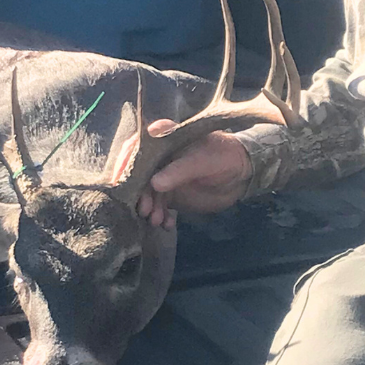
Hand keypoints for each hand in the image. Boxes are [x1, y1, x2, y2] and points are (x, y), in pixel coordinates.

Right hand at [117, 120, 252, 227]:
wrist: (242, 173)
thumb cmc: (224, 156)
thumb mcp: (203, 160)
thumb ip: (179, 171)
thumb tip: (154, 183)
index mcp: (165, 140)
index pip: (138, 147)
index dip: (127, 162)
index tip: (122, 180)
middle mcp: (160, 158)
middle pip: (140, 174)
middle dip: (140, 193)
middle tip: (144, 209)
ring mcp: (165, 176)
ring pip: (148, 192)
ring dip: (150, 207)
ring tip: (156, 220)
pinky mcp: (172, 193)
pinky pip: (160, 205)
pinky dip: (161, 215)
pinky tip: (166, 224)